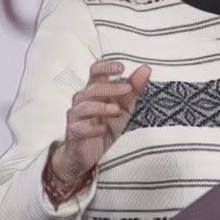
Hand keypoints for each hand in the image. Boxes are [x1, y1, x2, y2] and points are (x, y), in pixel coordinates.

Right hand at [51, 60, 151, 182]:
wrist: (90, 153)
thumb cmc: (106, 125)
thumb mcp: (125, 107)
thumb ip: (134, 89)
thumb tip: (146, 69)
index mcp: (96, 90)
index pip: (96, 71)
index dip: (106, 67)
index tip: (121, 68)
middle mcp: (83, 99)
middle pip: (93, 87)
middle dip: (111, 87)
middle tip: (128, 89)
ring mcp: (77, 115)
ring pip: (84, 105)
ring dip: (102, 107)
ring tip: (117, 110)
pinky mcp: (74, 131)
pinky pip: (79, 127)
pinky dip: (92, 128)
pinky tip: (103, 130)